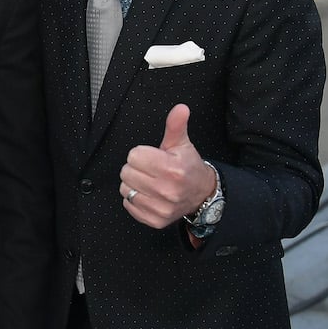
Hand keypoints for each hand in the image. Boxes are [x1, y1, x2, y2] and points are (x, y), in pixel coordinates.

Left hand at [119, 104, 216, 229]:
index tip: (153, 157)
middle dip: (136, 168)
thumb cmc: (188, 167)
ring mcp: (161, 207)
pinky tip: (149, 194)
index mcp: (172, 169)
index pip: (134, 156)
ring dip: (134, 184)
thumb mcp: (182, 144)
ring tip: (149, 181)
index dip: (142, 154)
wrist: (202, 194)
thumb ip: (176, 125)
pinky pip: (129, 205)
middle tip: (151, 170)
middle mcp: (167, 190)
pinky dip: (135, 199)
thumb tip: (180, 108)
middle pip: (127, 172)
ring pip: (125, 189)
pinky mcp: (155, 220)